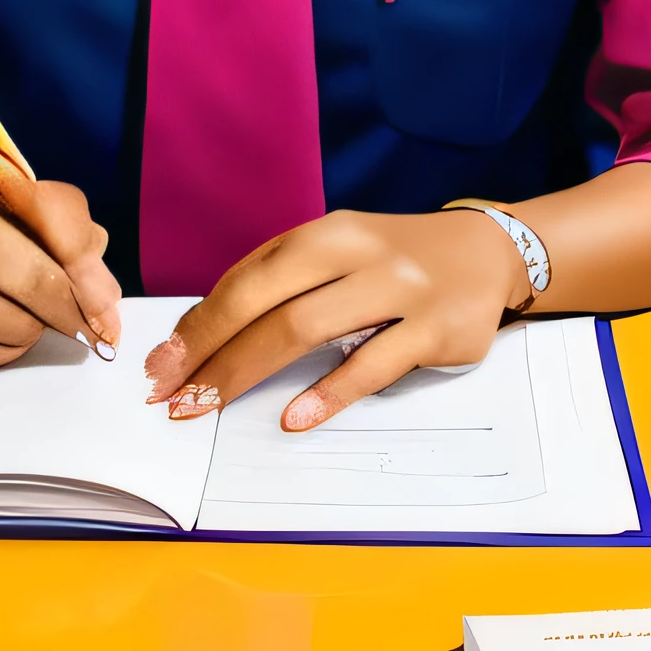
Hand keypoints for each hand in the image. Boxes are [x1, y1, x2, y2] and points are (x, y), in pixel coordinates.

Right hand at [0, 136, 121, 366]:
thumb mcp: (4, 180)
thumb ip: (58, 218)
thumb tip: (103, 295)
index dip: (54, 273)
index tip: (101, 300)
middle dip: (51, 310)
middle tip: (89, 323)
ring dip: (30, 331)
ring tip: (46, 316)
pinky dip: (2, 350)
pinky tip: (16, 332)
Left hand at [142, 206, 532, 431]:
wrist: (488, 252)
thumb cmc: (395, 260)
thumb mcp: (340, 252)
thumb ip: (285, 283)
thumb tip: (207, 335)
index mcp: (325, 233)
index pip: (246, 279)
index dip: (198, 325)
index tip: (162, 366)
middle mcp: (357, 252)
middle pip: (265, 302)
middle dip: (209, 352)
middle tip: (172, 395)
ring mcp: (399, 288)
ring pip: (306, 328)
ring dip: (247, 372)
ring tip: (209, 407)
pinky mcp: (436, 327)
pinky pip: (373, 363)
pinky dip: (329, 392)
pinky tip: (295, 417)